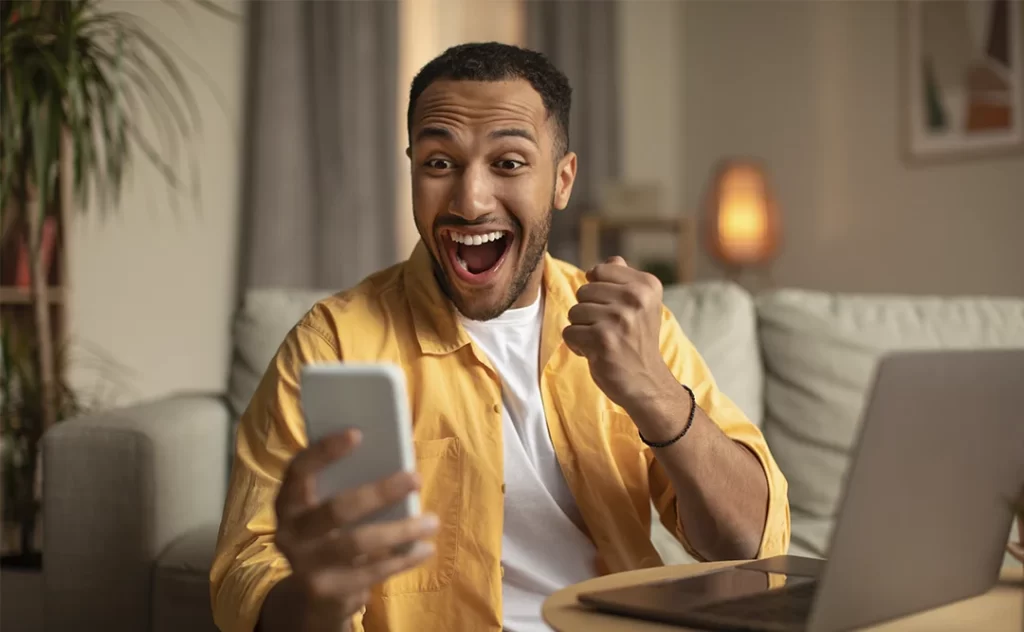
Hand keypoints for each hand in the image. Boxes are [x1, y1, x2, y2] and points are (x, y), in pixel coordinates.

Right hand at [273, 430, 437, 630]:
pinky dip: (402, 559)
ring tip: (432, 521)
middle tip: (416, 478)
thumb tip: (395, 457)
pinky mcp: (326, 592)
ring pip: (357, 543)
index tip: (357, 434)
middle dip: (379, 492)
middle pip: (336, 509)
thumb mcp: (327, 511)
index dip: (324, 451)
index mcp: (288, 503)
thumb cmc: (330, 536)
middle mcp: (289, 533)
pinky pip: (371, 572)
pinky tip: (425, 549)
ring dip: (400, 530)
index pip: (299, 470)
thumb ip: (347, 487)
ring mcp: (305, 565)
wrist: (312, 596)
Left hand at [563, 256, 676, 410]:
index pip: (599, 270)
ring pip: (574, 311)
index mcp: (646, 285)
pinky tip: (597, 353)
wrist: (647, 382)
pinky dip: (577, 346)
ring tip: (604, 341)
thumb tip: (611, 260)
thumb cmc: (637, 341)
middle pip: (583, 291)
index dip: (597, 292)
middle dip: (588, 312)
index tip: (614, 309)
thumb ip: (625, 279)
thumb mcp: (641, 306)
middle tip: (609, 330)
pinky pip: (570, 332)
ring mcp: (619, 319)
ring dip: (583, 329)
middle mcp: (636, 298)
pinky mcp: (603, 340)